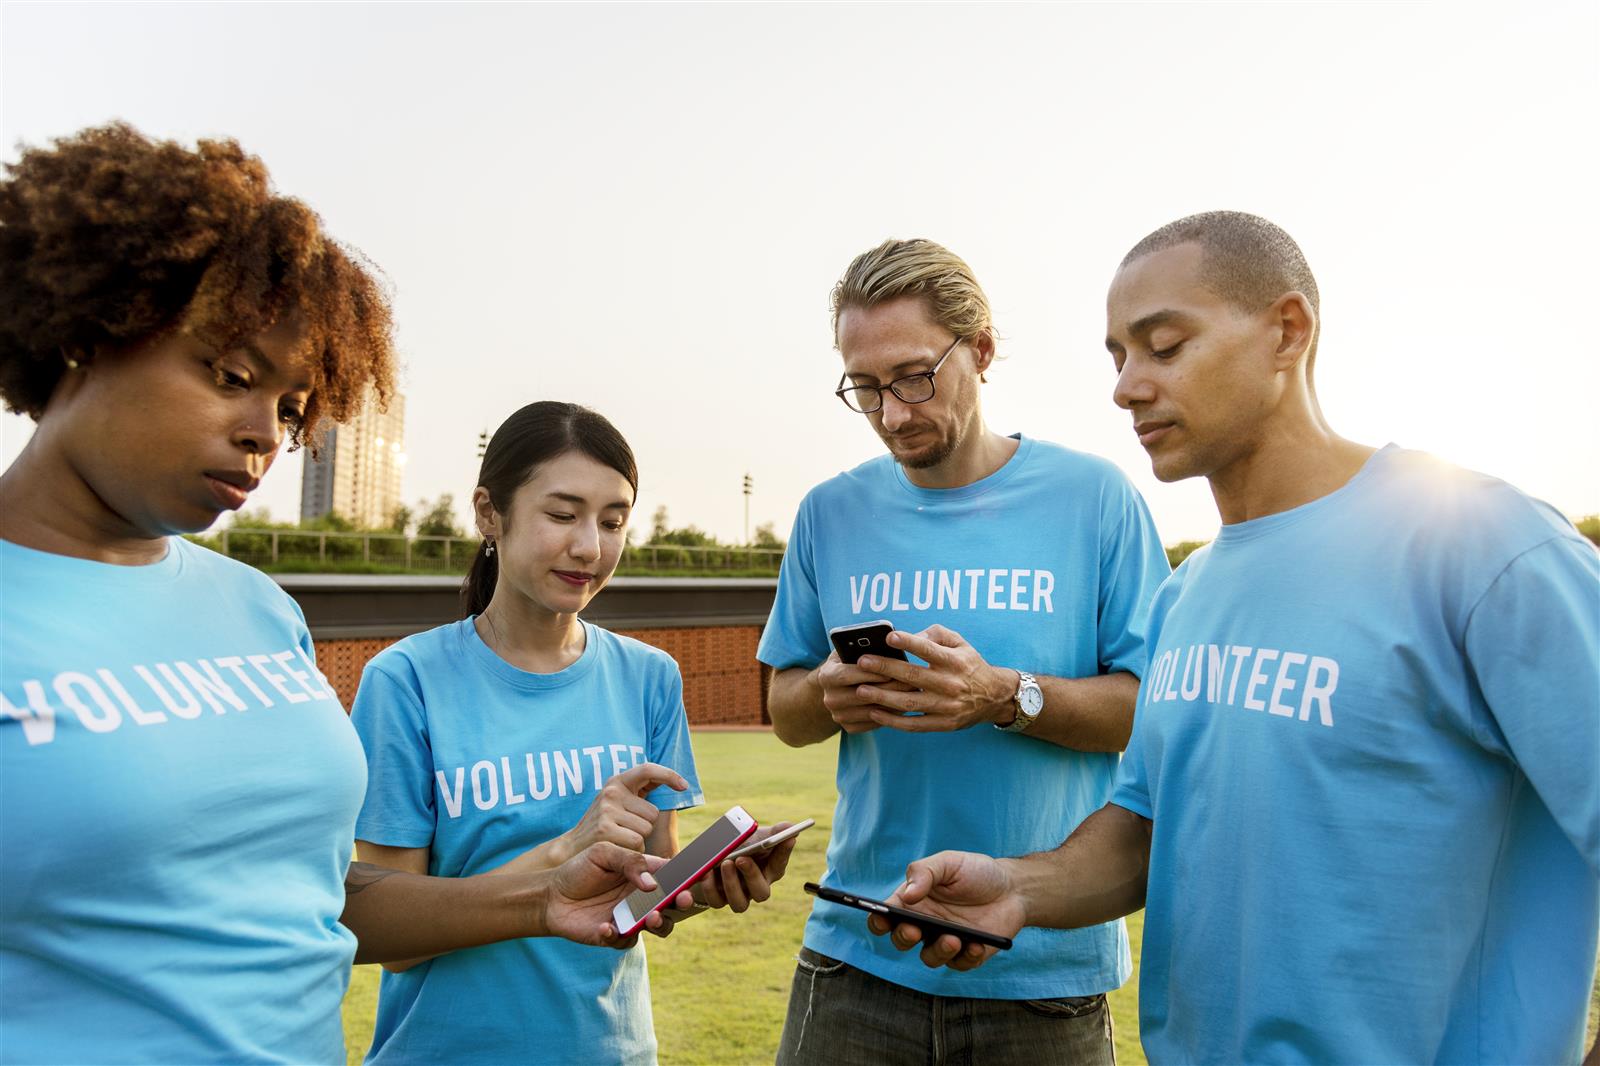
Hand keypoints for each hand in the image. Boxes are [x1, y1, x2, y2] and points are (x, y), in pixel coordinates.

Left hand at [543, 841, 694, 948]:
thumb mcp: (603, 853)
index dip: (689, 876)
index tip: (697, 876)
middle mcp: (643, 896)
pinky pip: (627, 940)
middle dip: (683, 902)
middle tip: (682, 899)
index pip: (674, 874)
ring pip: (660, 925)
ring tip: (650, 917)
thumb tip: (652, 884)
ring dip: (661, 923)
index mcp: (645, 873)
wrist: (550, 896)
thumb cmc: (578, 869)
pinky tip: (604, 927)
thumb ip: (630, 862)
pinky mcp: (616, 935)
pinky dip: (618, 936)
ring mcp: (632, 917)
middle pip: (674, 903)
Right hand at [556, 762, 688, 861]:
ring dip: (639, 840)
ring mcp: (607, 810)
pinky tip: (616, 848)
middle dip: (645, 826)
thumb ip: (639, 795)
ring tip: (619, 839)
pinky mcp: (605, 829)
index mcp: (617, 782)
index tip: (684, 786)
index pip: (648, 769)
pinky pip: (637, 843)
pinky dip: (632, 851)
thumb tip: (678, 784)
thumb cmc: (603, 826)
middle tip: (624, 830)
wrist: (572, 848)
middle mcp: (612, 792)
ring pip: (646, 829)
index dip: (669, 775)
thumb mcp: (617, 803)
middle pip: (653, 812)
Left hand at [695, 822, 799, 912]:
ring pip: (739, 904)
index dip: (784, 852)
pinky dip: (710, 887)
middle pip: (761, 893)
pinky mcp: (719, 899)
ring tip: (725, 862)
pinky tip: (706, 871)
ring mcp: (738, 895)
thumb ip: (772, 833)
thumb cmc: (741, 845)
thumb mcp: (755, 835)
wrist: (714, 855)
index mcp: (769, 870)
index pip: (780, 864)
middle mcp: (755, 887)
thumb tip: (789, 826)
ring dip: (731, 884)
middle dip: (752, 876)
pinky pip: (716, 901)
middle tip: (741, 859)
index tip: (787, 838)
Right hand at [814, 651, 917, 733]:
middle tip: (912, 681)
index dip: (871, 671)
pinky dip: (890, 716)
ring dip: (893, 703)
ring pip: (871, 711)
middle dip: (888, 688)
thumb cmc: (850, 661)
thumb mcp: (851, 650)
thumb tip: (890, 640)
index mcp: (826, 675)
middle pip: (861, 695)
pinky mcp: (848, 728)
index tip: (893, 667)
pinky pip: (873, 724)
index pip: (847, 674)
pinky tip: (904, 705)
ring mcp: (838, 716)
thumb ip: (864, 647)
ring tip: (913, 693)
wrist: (838, 687)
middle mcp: (829, 698)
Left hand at [856, 625, 1016, 732]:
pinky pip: (914, 725)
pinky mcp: (944, 724)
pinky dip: (893, 721)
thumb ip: (936, 634)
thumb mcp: (960, 643)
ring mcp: (947, 707)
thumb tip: (909, 637)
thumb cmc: (969, 664)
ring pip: (909, 703)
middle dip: (885, 669)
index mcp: (955, 661)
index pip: (929, 650)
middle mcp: (951, 684)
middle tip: (861, 662)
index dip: (909, 643)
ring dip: (882, 697)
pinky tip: (875, 713)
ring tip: (861, 690)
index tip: (888, 637)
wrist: (994, 696)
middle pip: (913, 676)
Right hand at [866, 850, 1025, 971]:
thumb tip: (907, 895)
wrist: (1013, 888)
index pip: (885, 916)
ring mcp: (944, 941)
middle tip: (914, 930)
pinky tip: (976, 945)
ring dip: (937, 951)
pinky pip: (959, 964)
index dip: (878, 920)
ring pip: (928, 958)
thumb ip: (924, 873)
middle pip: (901, 940)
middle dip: (903, 938)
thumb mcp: (949, 862)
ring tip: (953, 939)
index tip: (881, 918)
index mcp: (913, 902)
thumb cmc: (976, 872)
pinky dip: (966, 957)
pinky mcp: (966, 955)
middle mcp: (924, 924)